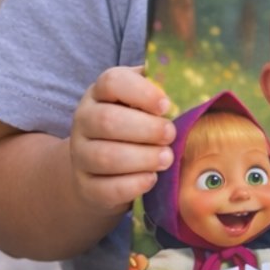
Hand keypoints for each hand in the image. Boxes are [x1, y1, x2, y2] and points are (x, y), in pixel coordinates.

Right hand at [68, 66, 174, 215]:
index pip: (112, 82)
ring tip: (167, 158)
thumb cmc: (136, 125)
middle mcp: (84, 121)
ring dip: (142, 158)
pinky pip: (105, 188)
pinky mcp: (86, 185)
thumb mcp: (145, 102)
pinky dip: (133, 184)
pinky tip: (152, 178)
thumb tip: (189, 84)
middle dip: (146, 129)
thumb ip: (162, 90)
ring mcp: (80, 154)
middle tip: (171, 135)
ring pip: (105, 157)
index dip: (141, 92)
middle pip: (107, 121)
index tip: (166, 105)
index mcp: (101, 93)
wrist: (101, 168)